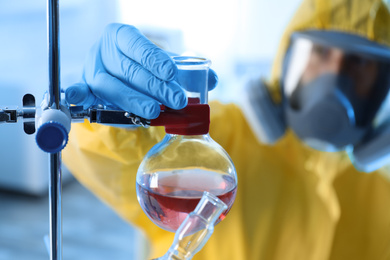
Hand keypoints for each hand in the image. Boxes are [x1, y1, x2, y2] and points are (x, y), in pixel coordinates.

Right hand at [65, 23, 217, 118]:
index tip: (171, 73)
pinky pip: (80, 91)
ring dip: (133, 99)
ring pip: (111, 86)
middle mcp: (105, 51)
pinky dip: (78, 95)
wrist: (120, 78)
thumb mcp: (162, 66)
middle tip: (177, 99)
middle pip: (129, 69)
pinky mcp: (87, 89)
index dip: (153, 59)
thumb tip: (212, 78)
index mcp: (122, 36)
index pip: (137, 45)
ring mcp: (93, 71)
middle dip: (155, 86)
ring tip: (155, 111)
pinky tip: (75, 97)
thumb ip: (186, 71)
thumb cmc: (141, 70)